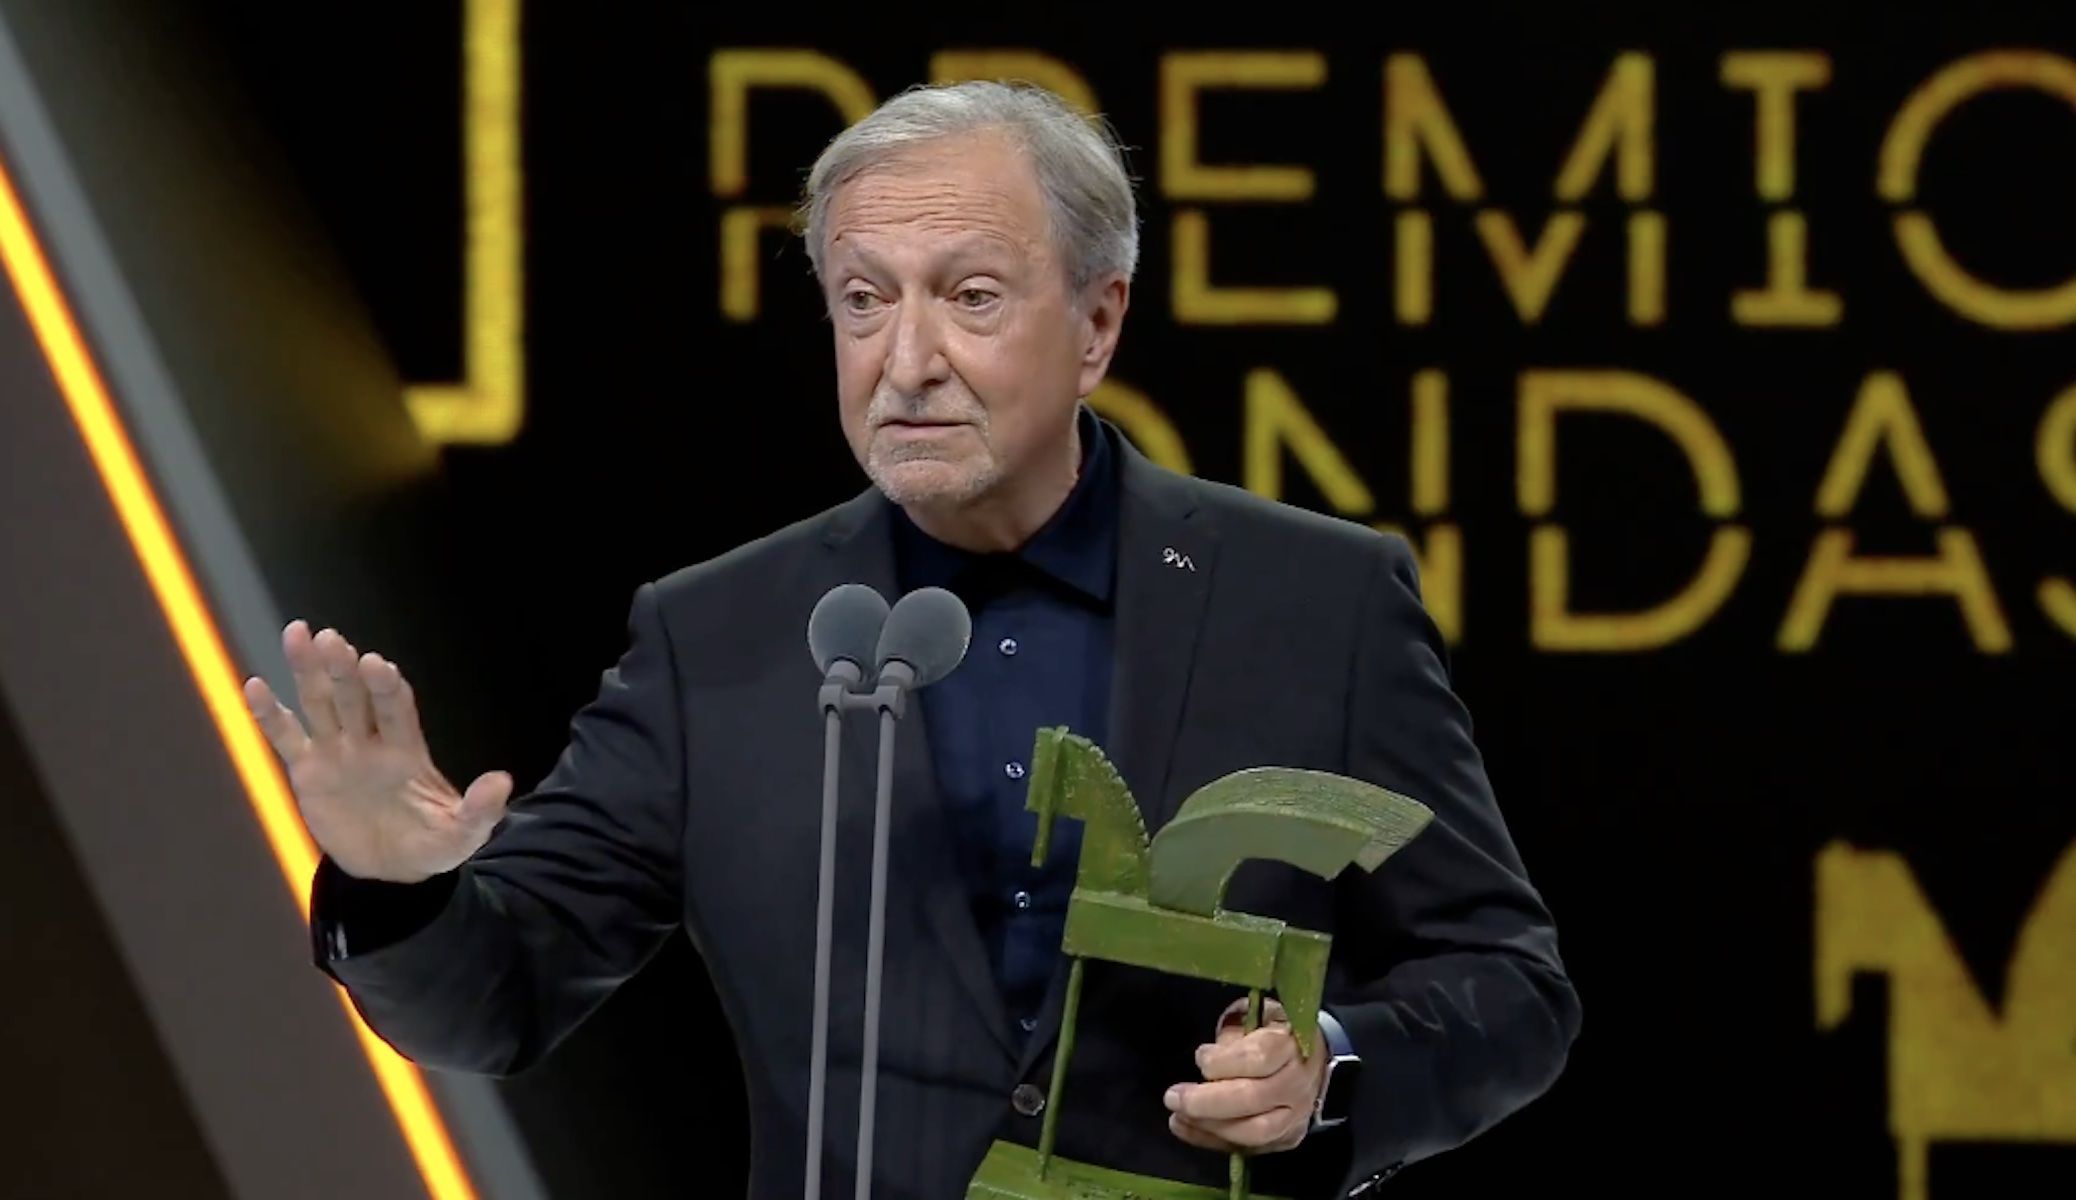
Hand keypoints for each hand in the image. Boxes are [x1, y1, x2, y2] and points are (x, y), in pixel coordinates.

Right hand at [243, 620, 510, 882]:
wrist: (392, 870)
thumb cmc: (432, 844)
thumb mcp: (462, 833)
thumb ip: (480, 809)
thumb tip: (503, 782)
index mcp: (406, 749)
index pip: (396, 707)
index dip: (386, 686)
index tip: (376, 665)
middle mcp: (370, 740)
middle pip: (354, 696)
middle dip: (343, 668)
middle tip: (331, 638)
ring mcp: (337, 752)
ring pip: (319, 702)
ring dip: (308, 670)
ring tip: (297, 633)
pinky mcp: (307, 771)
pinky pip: (286, 737)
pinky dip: (269, 714)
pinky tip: (254, 686)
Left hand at [1164, 997, 1329, 1154]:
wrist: (1318, 1061)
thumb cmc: (1278, 1032)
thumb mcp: (1259, 1014)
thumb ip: (1235, 1029)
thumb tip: (1211, 1053)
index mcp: (1292, 1046)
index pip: (1258, 1059)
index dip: (1223, 1062)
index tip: (1201, 1056)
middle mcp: (1297, 1085)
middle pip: (1252, 1099)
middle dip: (1206, 1101)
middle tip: (1173, 1097)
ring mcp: (1296, 1116)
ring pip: (1254, 1132)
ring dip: (1209, 1127)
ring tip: (1177, 1117)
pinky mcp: (1288, 1139)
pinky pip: (1250, 1148)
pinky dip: (1214, 1141)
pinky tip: (1188, 1129)